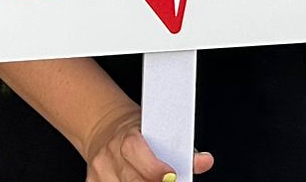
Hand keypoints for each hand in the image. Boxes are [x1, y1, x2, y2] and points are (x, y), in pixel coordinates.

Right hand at [79, 104, 213, 181]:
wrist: (106, 130)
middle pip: (132, 180)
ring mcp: (99, 172)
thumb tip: (205, 161)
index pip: (136, 151)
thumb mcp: (159, 129)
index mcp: (127, 137)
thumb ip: (183, 149)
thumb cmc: (136, 130)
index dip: (154, 169)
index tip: (170, 177)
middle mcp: (109, 155)